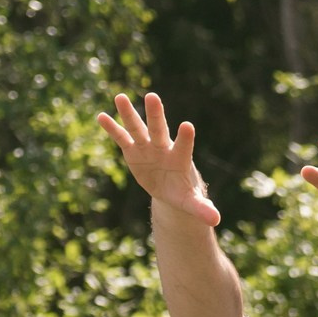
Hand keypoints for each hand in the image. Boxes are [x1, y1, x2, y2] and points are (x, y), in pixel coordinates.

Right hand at [97, 92, 221, 227]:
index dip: (185, 138)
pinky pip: (121, 138)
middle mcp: (163, 147)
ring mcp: (147, 147)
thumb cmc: (183, 192)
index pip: (184, 146)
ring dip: (129, 113)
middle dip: (155, 114)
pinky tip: (101, 116)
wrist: (170, 187)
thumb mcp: (191, 202)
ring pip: (138, 128)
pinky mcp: (133, 151)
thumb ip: (202, 208)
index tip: (187, 126)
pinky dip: (112, 128)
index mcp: (179, 158)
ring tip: (120, 97)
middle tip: (152, 96)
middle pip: (159, 129)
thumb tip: (216, 220)